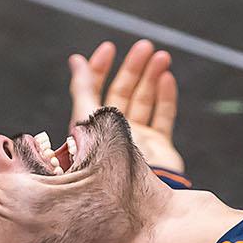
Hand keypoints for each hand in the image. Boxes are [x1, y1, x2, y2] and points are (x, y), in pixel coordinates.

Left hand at [68, 39, 183, 173]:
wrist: (136, 196)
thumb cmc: (107, 160)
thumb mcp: (89, 118)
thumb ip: (83, 88)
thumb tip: (76, 60)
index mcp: (91, 126)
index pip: (94, 91)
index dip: (100, 68)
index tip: (109, 48)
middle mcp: (113, 131)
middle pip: (122, 92)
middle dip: (132, 67)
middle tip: (144, 46)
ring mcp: (137, 139)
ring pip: (144, 100)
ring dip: (151, 76)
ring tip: (161, 56)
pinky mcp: (159, 148)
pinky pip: (163, 116)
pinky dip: (166, 96)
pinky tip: (167, 77)